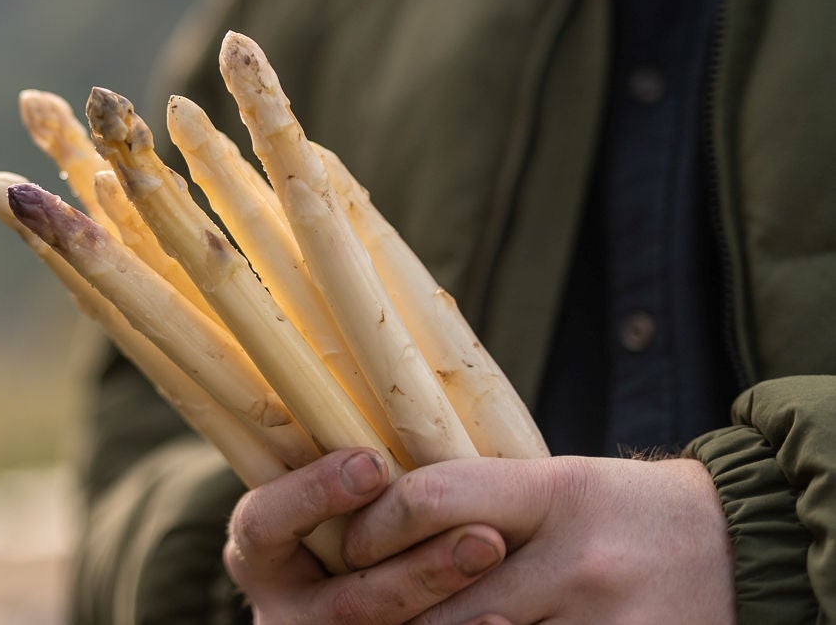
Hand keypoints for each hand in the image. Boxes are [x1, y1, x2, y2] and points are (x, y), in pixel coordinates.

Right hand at [224, 448, 506, 622]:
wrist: (354, 594)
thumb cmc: (343, 518)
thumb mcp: (319, 490)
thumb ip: (345, 465)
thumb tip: (378, 360)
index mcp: (259, 553)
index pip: (264, 524)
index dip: (313, 495)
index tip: (372, 463)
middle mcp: (283, 611)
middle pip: (345, 606)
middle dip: (418, 570)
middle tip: (485, 536)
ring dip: (449, 604)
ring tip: (503, 568)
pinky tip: (506, 622)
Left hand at [340, 455, 735, 623]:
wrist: (742, 547)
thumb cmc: (626, 510)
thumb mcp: (559, 483)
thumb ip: (482, 503)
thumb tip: (381, 527)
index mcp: (556, 492)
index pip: (433, 499)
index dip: (376, 525)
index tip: (352, 542)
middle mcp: (580, 561)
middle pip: (446, 599)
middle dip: (394, 609)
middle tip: (359, 607)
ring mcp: (607, 623)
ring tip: (409, 624)